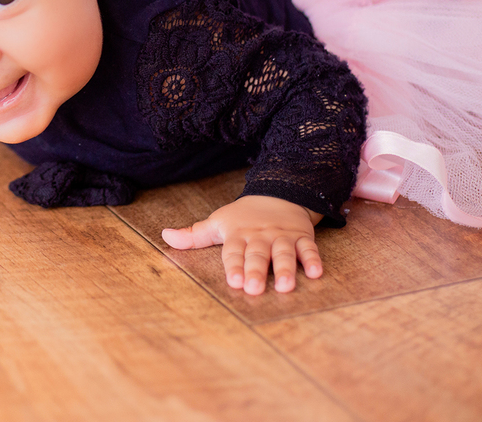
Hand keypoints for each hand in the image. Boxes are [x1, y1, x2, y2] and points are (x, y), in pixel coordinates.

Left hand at [161, 195, 322, 294]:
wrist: (278, 193)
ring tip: (285, 286)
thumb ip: (194, 235)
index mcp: (238, 235)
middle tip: (253, 288)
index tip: (233, 281)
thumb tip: (165, 237)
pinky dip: (313, 260)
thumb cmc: (243, 216)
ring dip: (286, 269)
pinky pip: (309, 248)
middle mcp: (260, 237)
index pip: (234, 252)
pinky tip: (316, 273)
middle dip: (256, 271)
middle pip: (258, 255)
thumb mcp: (217, 223)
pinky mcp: (302, 237)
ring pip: (285, 253)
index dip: (233, 266)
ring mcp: (282, 237)